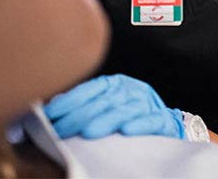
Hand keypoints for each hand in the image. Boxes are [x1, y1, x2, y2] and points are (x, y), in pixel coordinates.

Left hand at [44, 74, 184, 139]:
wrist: (167, 124)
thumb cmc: (131, 115)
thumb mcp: (107, 106)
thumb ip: (84, 106)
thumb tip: (53, 107)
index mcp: (115, 85)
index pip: (91, 88)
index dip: (70, 99)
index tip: (50, 112)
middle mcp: (131, 90)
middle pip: (104, 101)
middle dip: (80, 115)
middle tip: (61, 129)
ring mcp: (147, 104)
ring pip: (126, 109)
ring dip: (107, 120)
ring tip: (89, 131)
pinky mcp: (163, 120)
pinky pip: (152, 120)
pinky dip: (140, 124)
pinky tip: (126, 130)